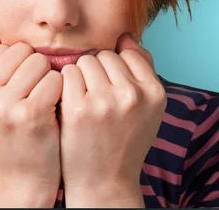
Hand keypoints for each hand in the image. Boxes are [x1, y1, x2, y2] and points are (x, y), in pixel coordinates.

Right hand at [0, 34, 62, 207]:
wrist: (19, 178)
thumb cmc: (2, 134)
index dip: (15, 63)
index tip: (15, 86)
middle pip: (20, 51)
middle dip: (32, 67)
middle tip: (32, 92)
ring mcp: (2, 106)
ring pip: (39, 62)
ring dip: (47, 77)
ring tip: (42, 99)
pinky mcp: (29, 115)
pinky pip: (54, 80)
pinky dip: (59, 91)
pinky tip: (53, 107)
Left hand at [58, 33, 166, 207]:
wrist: (104, 182)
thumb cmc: (122, 140)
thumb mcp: (146, 108)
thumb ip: (142, 70)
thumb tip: (126, 36)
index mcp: (155, 93)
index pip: (127, 53)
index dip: (113, 69)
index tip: (109, 89)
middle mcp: (133, 95)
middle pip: (103, 55)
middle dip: (95, 71)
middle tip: (94, 99)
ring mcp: (105, 102)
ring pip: (84, 61)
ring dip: (78, 76)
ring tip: (82, 101)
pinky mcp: (78, 109)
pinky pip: (66, 74)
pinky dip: (63, 85)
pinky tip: (68, 104)